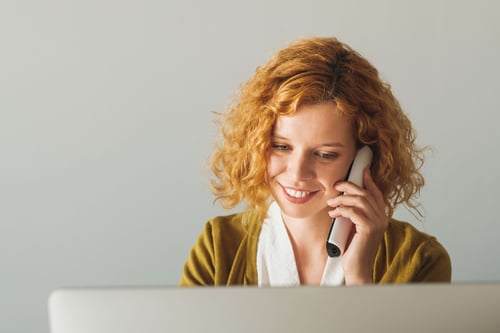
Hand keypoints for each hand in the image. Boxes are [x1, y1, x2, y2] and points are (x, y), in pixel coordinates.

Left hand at [327, 168, 387, 284]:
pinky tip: (333, 214)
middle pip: (366, 193)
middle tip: (336, 185)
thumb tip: (344, 201)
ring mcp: (377, 223)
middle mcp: (382, 218)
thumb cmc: (353, 250)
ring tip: (330, 203)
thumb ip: (355, 215)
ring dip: (342, 199)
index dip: (369, 181)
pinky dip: (341, 210)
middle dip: (350, 186)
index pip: (376, 194)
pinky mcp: (369, 229)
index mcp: (380, 217)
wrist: (357, 270)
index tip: (361, 171)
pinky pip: (354, 211)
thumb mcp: (354, 228)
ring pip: (360, 200)